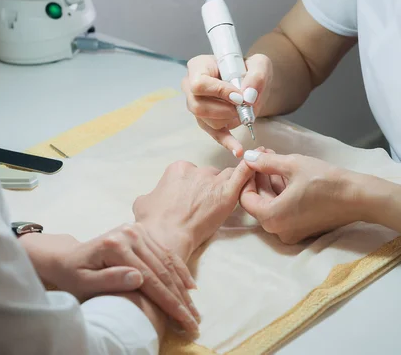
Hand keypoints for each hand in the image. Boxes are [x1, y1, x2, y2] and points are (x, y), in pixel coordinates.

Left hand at [20, 227, 199, 333]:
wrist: (67, 256)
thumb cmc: (72, 275)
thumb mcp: (83, 283)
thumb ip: (109, 280)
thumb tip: (138, 278)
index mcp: (115, 245)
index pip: (149, 278)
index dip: (169, 302)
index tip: (184, 320)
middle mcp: (130, 234)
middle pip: (162, 270)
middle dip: (180, 298)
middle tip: (194, 320)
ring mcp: (138, 231)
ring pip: (168, 262)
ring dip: (183, 287)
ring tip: (194, 309)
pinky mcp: (142, 232)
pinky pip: (166, 253)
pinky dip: (179, 271)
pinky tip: (190, 287)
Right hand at [133, 159, 253, 259]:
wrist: (166, 236)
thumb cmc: (153, 223)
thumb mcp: (142, 204)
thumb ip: (151, 195)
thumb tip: (152, 198)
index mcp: (177, 170)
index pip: (191, 173)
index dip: (192, 186)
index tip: (190, 199)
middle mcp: (196, 171)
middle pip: (209, 175)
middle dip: (209, 187)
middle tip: (206, 205)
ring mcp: (212, 181)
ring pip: (226, 176)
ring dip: (227, 184)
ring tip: (226, 197)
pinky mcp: (227, 193)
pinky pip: (242, 175)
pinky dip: (249, 169)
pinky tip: (258, 164)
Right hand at [181, 54, 272, 156]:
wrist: (252, 82)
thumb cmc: (250, 69)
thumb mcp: (260, 64)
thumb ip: (257, 75)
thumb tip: (248, 96)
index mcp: (199, 67)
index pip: (199, 84)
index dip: (219, 92)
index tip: (240, 97)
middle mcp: (190, 86)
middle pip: (197, 106)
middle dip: (224, 111)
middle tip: (243, 108)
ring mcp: (196, 105)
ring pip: (205, 121)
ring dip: (228, 120)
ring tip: (244, 113)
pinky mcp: (207, 121)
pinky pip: (214, 134)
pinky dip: (227, 142)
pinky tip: (238, 150)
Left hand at [239, 150, 363, 243]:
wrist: (358, 197)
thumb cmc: (326, 181)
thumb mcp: (292, 165)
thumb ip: (265, 162)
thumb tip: (248, 157)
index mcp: (271, 218)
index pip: (245, 198)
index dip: (246, 177)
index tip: (252, 161)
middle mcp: (278, 231)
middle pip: (258, 202)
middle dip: (259, 178)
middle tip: (263, 156)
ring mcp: (291, 233)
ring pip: (271, 206)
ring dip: (270, 184)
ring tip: (274, 160)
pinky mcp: (302, 230)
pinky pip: (284, 211)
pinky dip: (282, 194)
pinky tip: (286, 174)